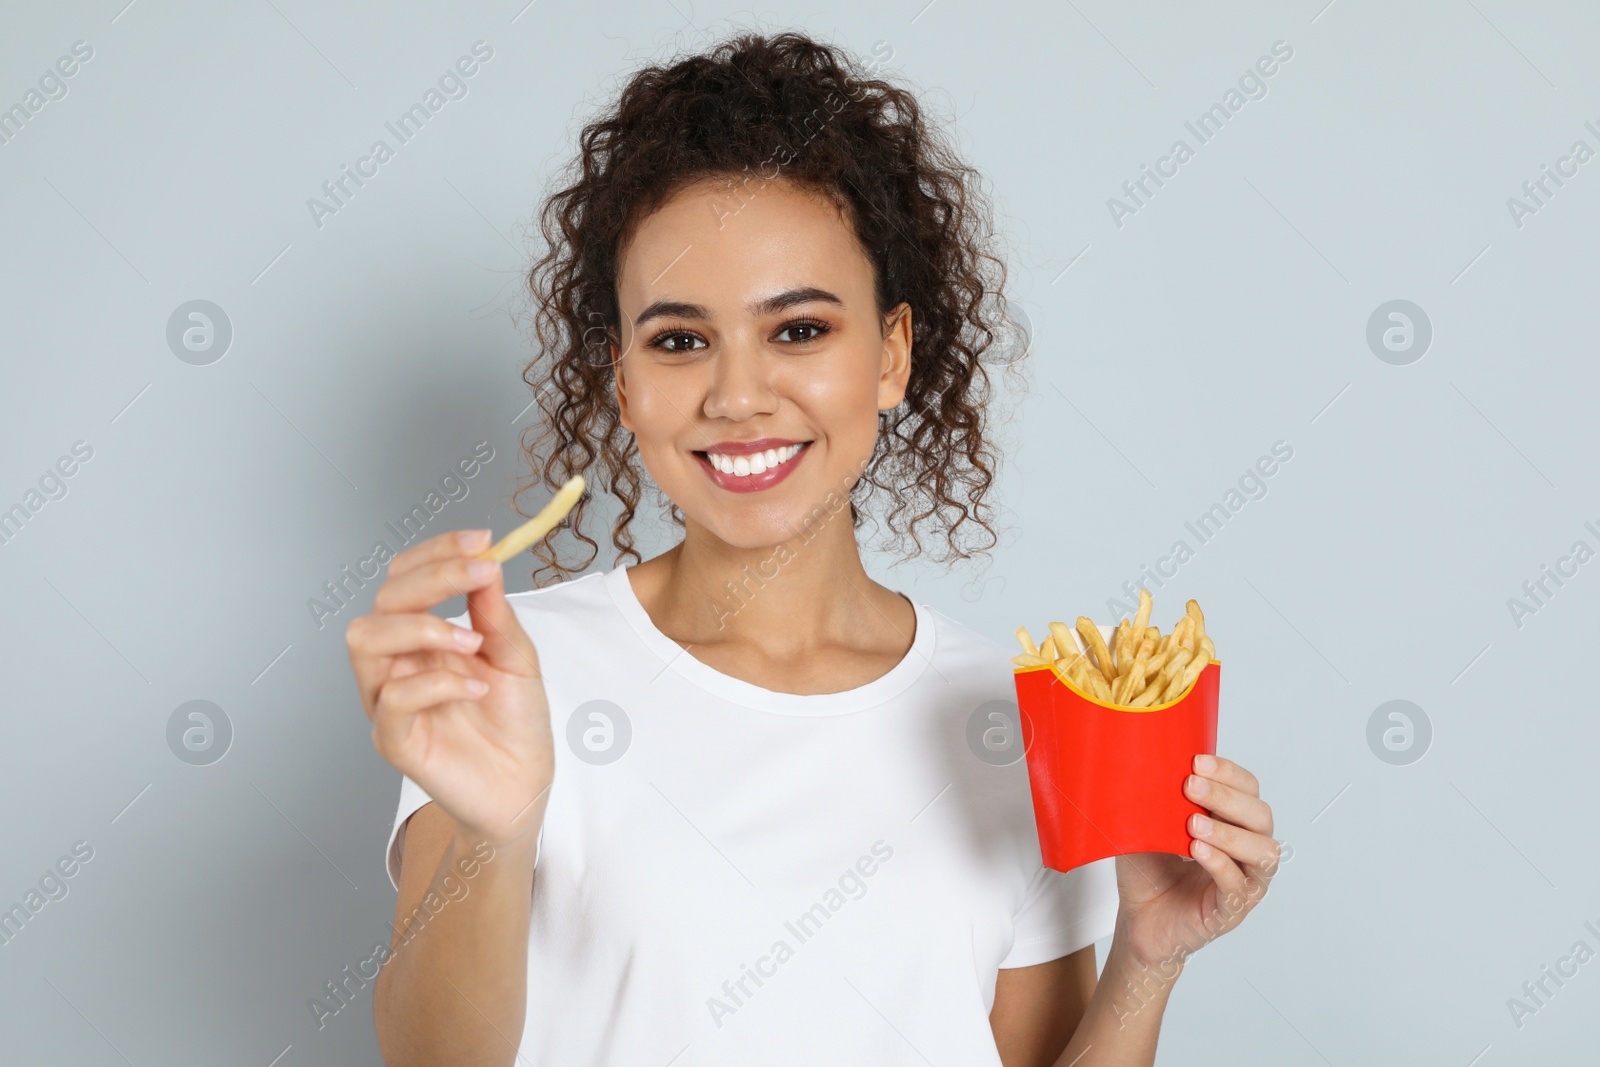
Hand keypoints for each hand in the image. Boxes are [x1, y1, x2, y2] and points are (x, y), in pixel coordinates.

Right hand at [346, 529, 554, 845]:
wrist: (525, 785)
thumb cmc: (515, 721)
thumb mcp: (517, 657)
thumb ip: (495, 613)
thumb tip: (486, 561)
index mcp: (421, 637)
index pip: (405, 578)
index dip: (437, 552)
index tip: (482, 540)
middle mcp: (396, 663)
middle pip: (383, 601)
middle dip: (433, 577)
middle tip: (481, 573)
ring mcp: (388, 701)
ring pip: (366, 641)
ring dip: (422, 627)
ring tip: (472, 641)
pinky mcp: (394, 740)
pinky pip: (393, 700)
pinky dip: (437, 683)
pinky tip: (476, 686)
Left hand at [1111, 754, 1278, 969]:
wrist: (1137, 921)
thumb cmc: (1148, 872)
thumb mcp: (1147, 827)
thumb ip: (1155, 801)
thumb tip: (1143, 763)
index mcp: (1233, 824)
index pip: (1249, 790)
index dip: (1229, 773)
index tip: (1197, 761)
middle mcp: (1247, 852)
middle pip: (1261, 817)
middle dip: (1227, 797)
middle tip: (1191, 786)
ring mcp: (1244, 883)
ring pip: (1263, 852)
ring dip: (1229, 832)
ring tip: (1193, 823)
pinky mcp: (1230, 912)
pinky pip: (1238, 886)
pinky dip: (1219, 864)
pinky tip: (1196, 850)